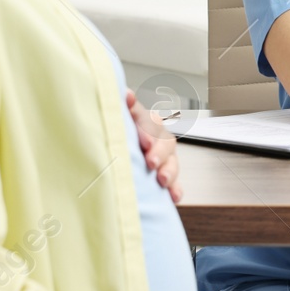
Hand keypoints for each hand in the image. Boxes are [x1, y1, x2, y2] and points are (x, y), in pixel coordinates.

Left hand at [125, 89, 181, 203]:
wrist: (114, 155)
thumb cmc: (115, 133)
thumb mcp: (118, 119)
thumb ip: (123, 107)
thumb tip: (126, 94)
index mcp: (143, 121)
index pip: (149, 120)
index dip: (148, 130)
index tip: (144, 142)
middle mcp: (156, 137)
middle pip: (165, 141)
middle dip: (160, 152)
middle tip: (152, 162)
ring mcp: (162, 157)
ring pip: (172, 161)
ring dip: (169, 171)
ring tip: (162, 180)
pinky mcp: (164, 176)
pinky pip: (175, 183)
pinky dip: (175, 189)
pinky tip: (173, 196)